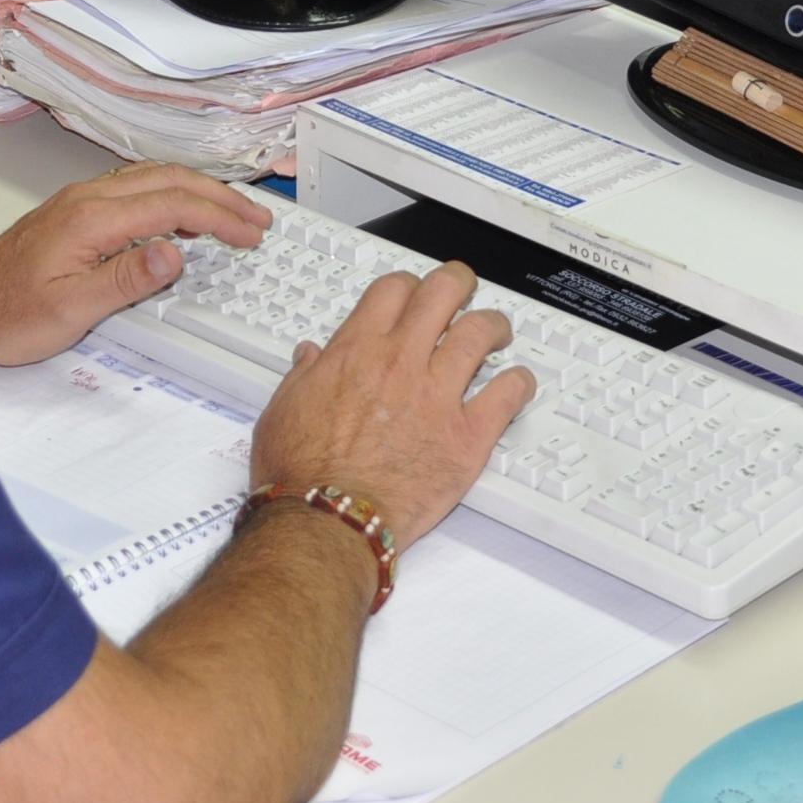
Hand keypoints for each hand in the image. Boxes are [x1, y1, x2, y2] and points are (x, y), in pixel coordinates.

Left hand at [0, 164, 271, 368]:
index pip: (172, 204)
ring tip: (232, 214)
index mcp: (91, 219)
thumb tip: (175, 254)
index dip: (219, 217)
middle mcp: (86, 199)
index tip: (251, 234)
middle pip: (168, 180)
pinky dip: (170, 196)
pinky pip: (134, 189)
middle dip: (220, 196)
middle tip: (257, 218)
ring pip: (152, 179)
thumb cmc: (7, 314)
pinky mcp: (74, 212)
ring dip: (197, 192)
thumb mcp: (71, 311)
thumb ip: (126, 280)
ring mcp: (79, 201)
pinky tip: (181, 218)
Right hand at [249, 264, 534, 548]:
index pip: (395, 289)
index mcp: (356, 351)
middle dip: (458, 284)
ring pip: (481, 332)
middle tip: (463, 293)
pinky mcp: (466, 437)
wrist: (327, 518)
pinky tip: (518, 385)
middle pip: (443, 292)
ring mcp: (437, 396)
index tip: (415, 295)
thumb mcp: (283, 409)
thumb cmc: (302, 473)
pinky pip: (507, 395)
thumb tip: (310, 358)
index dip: (410, 285)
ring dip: (494, 326)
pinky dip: (519, 384)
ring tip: (497, 333)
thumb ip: (302, 376)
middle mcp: (400, 363)